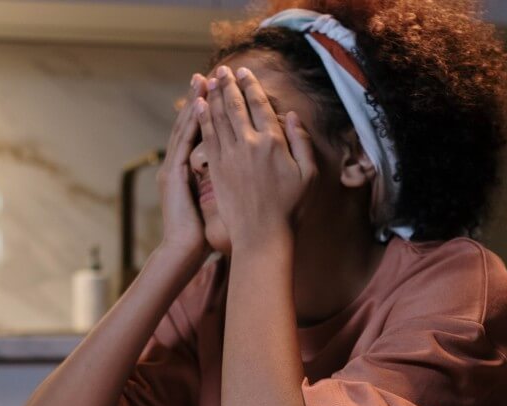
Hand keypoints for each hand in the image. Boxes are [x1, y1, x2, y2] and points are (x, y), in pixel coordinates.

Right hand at [157, 73, 210, 262]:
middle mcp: (178, 164)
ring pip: (185, 128)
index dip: (209, 111)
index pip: (200, 133)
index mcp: (188, 169)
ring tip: (202, 80)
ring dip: (194, 103)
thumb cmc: (202, 233)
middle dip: (200, 98)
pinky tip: (200, 107)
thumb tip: (235, 166)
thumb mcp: (211, 200)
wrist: (184, 251)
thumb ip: (218, 180)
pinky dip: (192, 125)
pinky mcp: (175, 176)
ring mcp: (174, 168)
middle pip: (190, 124)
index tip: (220, 90)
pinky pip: (185, 144)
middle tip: (208, 74)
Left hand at [196, 65, 316, 250]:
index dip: (251, 86)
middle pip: (235, 106)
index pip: (259, 105)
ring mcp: (229, 155)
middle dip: (227, 84)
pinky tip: (198, 107)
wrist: (262, 235)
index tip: (244, 72)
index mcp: (273, 142)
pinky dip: (202, 118)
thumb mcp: (308, 174)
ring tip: (208, 81)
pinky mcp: (216, 168)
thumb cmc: (290, 208)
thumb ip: (302, 142)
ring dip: (212, 96)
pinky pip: (207, 136)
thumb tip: (291, 116)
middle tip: (222, 70)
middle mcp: (249, 144)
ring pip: (218, 117)